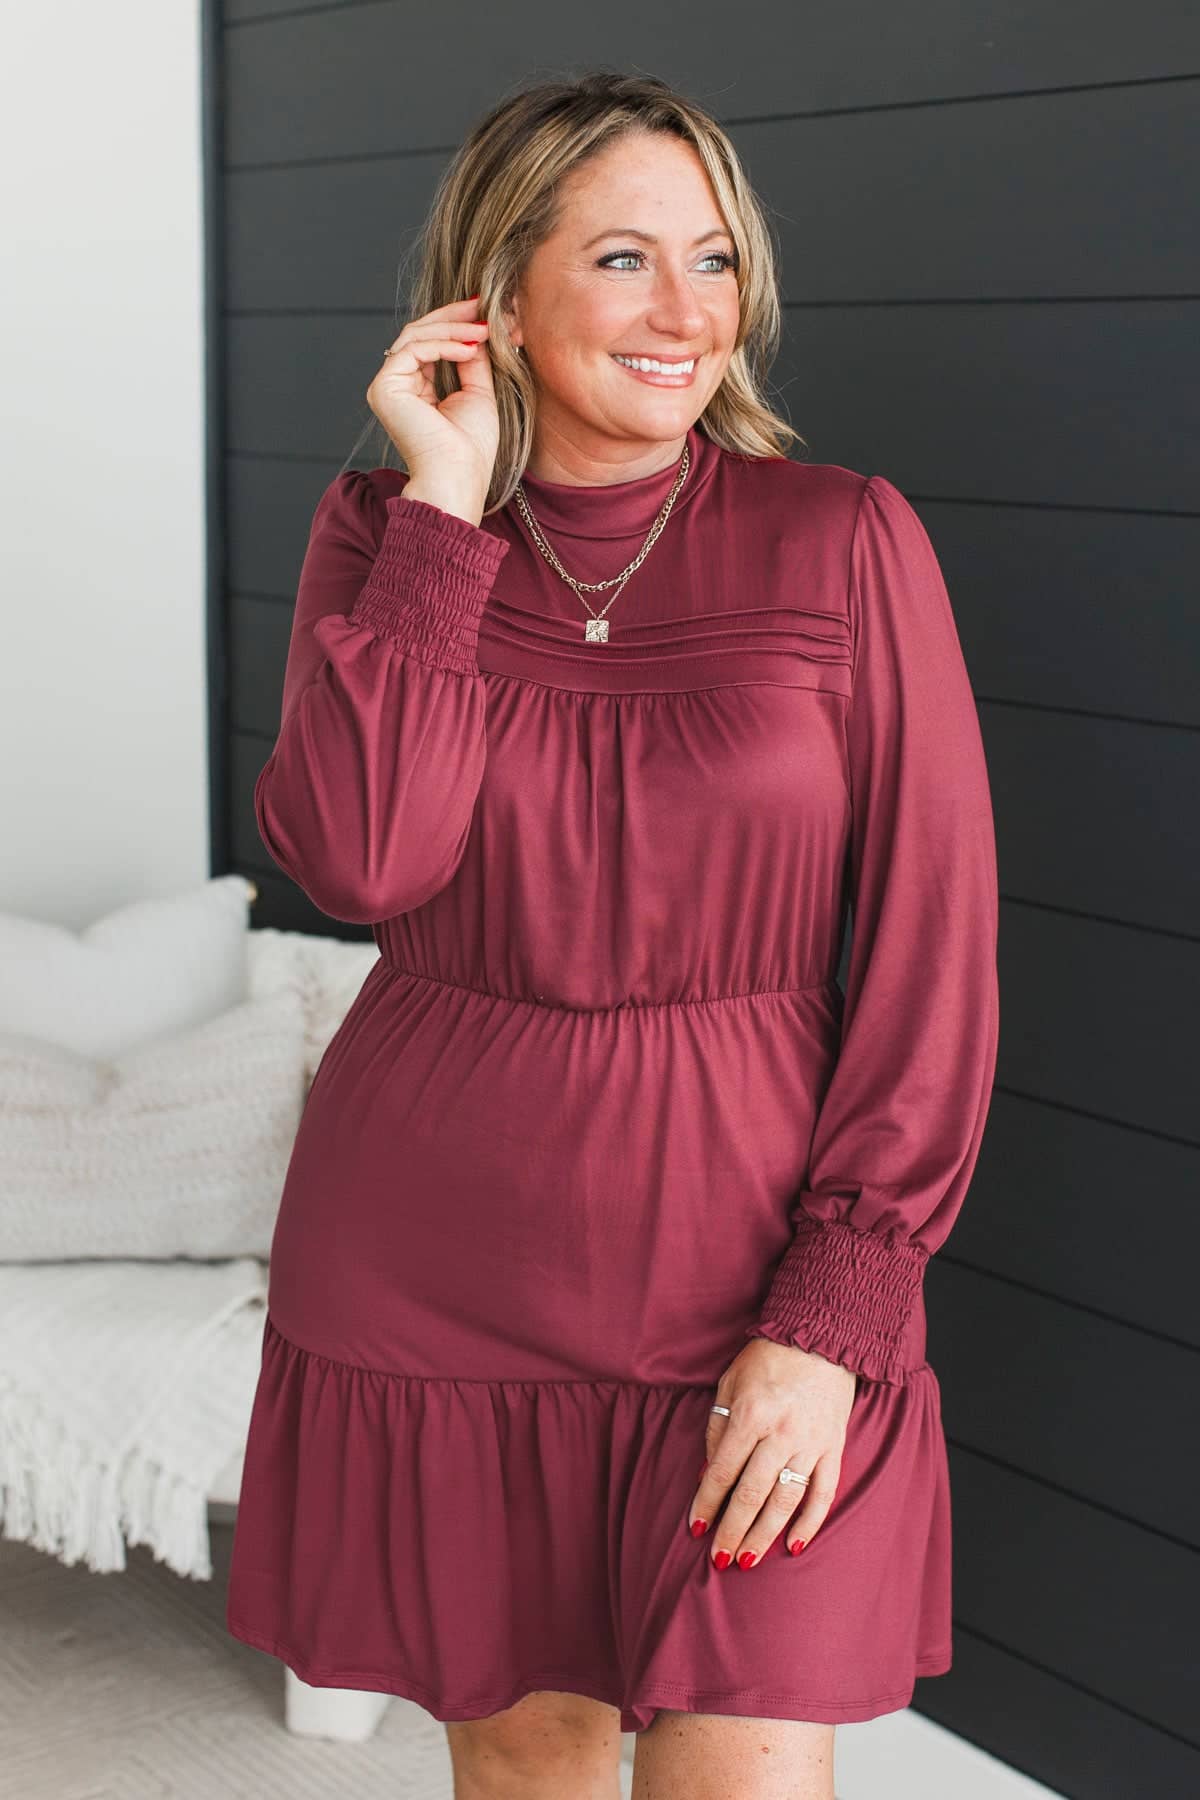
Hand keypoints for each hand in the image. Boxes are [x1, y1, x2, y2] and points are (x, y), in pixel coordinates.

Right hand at [366, 295, 499, 516]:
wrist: (457, 478)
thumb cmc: (470, 450)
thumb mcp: (477, 393)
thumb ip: (473, 360)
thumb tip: (478, 327)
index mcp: (414, 388)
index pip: (430, 342)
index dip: (456, 322)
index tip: (484, 310)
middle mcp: (396, 384)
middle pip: (420, 332)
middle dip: (454, 316)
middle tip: (484, 306)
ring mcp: (387, 385)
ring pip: (416, 336)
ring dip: (453, 328)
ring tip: (484, 330)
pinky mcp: (385, 387)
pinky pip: (414, 349)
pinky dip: (444, 344)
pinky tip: (470, 348)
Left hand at [687, 1338, 857, 1568]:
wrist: (821, 1337)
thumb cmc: (767, 1359)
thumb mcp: (730, 1384)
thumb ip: (717, 1428)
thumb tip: (705, 1474)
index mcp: (750, 1415)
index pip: (721, 1472)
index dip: (706, 1504)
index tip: (695, 1529)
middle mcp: (781, 1433)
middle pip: (752, 1494)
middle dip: (732, 1530)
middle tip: (719, 1560)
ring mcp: (811, 1443)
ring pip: (785, 1501)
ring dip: (764, 1535)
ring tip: (747, 1560)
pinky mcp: (834, 1447)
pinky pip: (824, 1492)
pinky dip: (810, 1522)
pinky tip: (794, 1545)